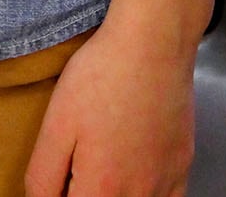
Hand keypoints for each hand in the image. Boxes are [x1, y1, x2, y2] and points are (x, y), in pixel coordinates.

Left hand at [24, 19, 194, 196]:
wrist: (153, 44)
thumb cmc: (102, 76)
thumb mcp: (56, 125)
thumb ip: (43, 177)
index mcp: (101, 189)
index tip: (58, 180)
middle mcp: (137, 195)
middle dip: (85, 194)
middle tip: (76, 172)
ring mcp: (164, 183)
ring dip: (114, 196)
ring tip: (102, 171)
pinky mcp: (182, 167)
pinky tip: (133, 180)